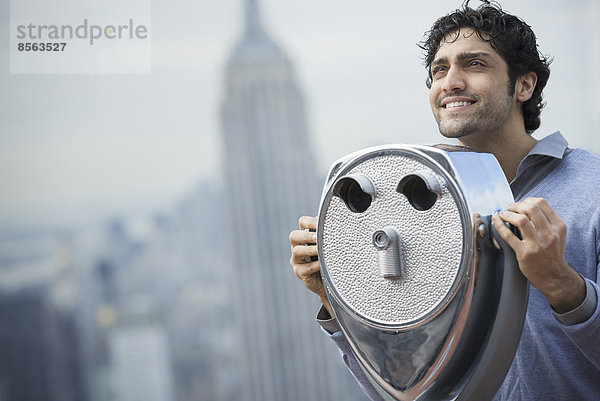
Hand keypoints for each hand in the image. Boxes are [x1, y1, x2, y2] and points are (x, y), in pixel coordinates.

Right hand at [289, 216, 332, 315]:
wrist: (329, 282)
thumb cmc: (329, 260)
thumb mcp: (328, 246)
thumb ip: (329, 236)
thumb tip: (340, 223)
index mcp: (305, 237)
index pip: (303, 223)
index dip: (310, 221)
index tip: (320, 223)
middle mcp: (298, 247)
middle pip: (294, 236)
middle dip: (306, 235)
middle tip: (317, 237)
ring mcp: (297, 260)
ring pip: (297, 251)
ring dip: (310, 250)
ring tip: (319, 250)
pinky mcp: (300, 272)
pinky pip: (306, 268)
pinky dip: (315, 265)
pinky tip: (323, 265)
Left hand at [492, 197, 584, 312]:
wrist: (555, 277)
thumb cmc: (552, 255)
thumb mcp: (557, 235)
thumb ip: (546, 221)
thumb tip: (527, 206)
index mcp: (558, 226)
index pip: (541, 203)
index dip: (527, 200)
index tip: (520, 204)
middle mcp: (549, 233)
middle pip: (531, 208)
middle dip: (516, 205)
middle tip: (509, 208)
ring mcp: (537, 243)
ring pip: (520, 219)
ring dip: (507, 214)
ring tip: (503, 215)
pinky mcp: (524, 253)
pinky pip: (508, 235)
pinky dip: (499, 226)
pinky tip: (496, 221)